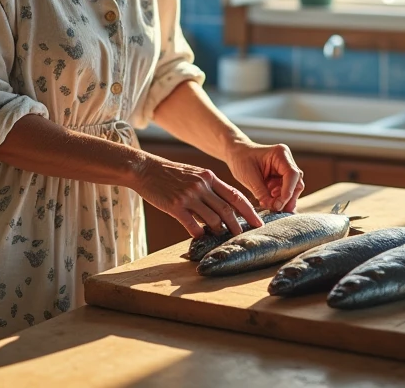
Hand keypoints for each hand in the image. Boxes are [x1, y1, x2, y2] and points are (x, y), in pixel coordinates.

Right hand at [132, 153, 261, 238]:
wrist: (146, 169)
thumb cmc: (171, 174)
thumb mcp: (195, 174)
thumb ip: (210, 187)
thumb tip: (224, 206)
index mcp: (209, 177)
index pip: (235, 195)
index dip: (249, 210)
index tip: (259, 222)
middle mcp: (202, 186)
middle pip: (227, 209)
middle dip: (238, 225)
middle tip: (244, 235)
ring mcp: (189, 196)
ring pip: (213, 218)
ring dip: (220, 230)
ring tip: (222, 236)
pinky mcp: (175, 206)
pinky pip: (192, 225)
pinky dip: (199, 233)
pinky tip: (200, 237)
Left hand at [224, 141, 304, 211]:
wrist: (236, 154)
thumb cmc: (240, 160)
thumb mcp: (248, 176)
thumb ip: (262, 192)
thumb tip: (272, 206)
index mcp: (280, 154)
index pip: (292, 174)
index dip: (288, 191)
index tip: (279, 204)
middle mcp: (286, 160)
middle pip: (296, 183)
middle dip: (287, 198)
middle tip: (275, 208)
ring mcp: (285, 169)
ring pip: (293, 189)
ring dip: (283, 199)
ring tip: (271, 205)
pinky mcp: (282, 177)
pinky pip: (286, 190)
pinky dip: (279, 198)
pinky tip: (270, 202)